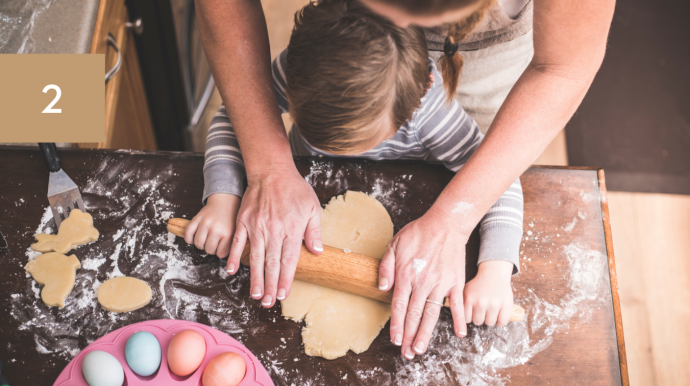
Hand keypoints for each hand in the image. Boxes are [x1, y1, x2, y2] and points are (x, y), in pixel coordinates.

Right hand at [184, 193, 240, 257]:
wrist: (225, 202)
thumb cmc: (230, 220)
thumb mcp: (236, 232)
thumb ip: (231, 246)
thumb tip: (230, 266)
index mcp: (228, 234)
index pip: (220, 254)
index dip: (220, 251)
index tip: (222, 245)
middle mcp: (216, 229)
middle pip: (208, 250)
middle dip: (211, 248)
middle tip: (214, 241)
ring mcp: (205, 223)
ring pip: (198, 244)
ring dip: (201, 244)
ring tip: (206, 238)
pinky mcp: (196, 218)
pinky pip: (188, 234)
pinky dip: (189, 238)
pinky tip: (194, 237)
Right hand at [227, 166, 322, 307]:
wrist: (271, 171)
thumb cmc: (295, 189)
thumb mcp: (313, 207)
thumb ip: (314, 231)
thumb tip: (317, 252)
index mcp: (292, 229)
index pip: (289, 260)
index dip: (285, 279)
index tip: (282, 294)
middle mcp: (274, 230)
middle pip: (272, 263)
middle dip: (269, 285)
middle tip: (267, 302)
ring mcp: (256, 226)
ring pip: (255, 257)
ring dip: (255, 277)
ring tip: (254, 294)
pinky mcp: (243, 221)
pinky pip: (237, 242)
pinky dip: (233, 256)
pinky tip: (231, 270)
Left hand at [377, 211, 469, 360]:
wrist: (446, 223)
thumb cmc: (418, 232)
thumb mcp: (394, 244)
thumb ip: (386, 267)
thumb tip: (381, 287)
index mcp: (406, 275)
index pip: (399, 306)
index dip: (397, 325)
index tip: (395, 339)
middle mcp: (423, 282)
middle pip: (414, 315)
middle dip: (409, 336)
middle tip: (407, 353)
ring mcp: (441, 283)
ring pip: (432, 314)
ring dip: (426, 334)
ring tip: (421, 349)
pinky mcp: (455, 282)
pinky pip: (458, 305)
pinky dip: (460, 320)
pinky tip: (460, 334)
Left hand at [463, 260, 513, 325]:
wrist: (494, 273)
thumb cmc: (478, 285)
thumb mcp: (465, 291)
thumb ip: (460, 303)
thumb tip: (457, 319)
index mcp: (469, 299)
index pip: (466, 319)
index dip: (470, 317)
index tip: (472, 313)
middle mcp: (481, 302)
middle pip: (478, 322)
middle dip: (480, 318)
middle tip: (482, 311)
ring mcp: (494, 304)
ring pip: (490, 323)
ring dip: (490, 319)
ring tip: (490, 311)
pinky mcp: (506, 304)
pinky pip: (502, 322)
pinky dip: (500, 321)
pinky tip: (498, 314)